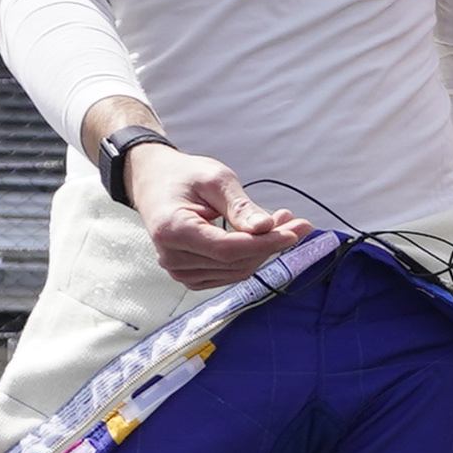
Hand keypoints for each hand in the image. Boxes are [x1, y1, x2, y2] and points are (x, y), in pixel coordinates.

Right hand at [130, 144, 309, 287]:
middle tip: (297, 222)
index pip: (227, 249)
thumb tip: (266, 227)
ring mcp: (179, 270)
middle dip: (271, 245)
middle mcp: (172, 257)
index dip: (264, 244)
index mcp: (172, 230)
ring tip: (282, 223)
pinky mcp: (191, 276)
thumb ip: (240, 206)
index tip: (293, 232)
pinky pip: (230, 273)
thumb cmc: (184, 176)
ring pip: (237, 271)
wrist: (156, 183)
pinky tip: (261, 237)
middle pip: (235, 263)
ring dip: (264, 250)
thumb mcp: (214, 179)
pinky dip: (250, 257)